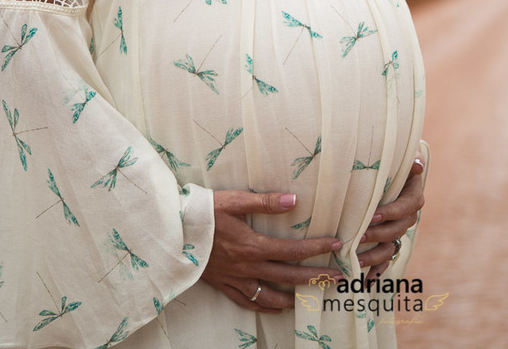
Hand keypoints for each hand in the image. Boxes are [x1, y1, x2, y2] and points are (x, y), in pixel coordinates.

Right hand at [202, 191, 344, 312]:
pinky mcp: (222, 284)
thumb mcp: (233, 200)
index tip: (337, 246)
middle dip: (316, 278)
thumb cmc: (201, 212)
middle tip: (338, 278)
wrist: (169, 232)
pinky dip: (264, 306)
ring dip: (293, 297)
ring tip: (311, 297)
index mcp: (252, 245)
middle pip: (288, 276)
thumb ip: (265, 202)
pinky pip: (246, 301)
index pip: (293, 250)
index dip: (317, 248)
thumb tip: (294, 200)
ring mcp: (234, 278)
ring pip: (269, 295)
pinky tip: (276, 307)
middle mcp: (246, 266)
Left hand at [357, 155, 424, 280]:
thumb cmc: (388, 162)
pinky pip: (385, 259)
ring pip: (390, 246)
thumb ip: (406, 161)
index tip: (374, 214)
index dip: (392, 212)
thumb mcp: (397, 158)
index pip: (407, 206)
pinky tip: (365, 283)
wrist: (381, 171)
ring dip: (374, 256)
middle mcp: (407, 216)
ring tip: (355, 259)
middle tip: (358, 236)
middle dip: (378, 234)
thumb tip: (417, 165)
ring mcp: (397, 230)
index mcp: (412, 196)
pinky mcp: (386, 240)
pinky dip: (377, 272)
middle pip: (398, 229)